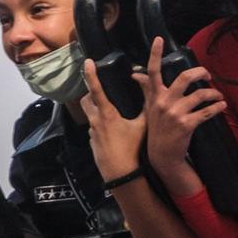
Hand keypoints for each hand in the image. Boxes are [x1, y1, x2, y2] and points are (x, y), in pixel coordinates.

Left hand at [81, 60, 147, 182]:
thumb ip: (147, 107)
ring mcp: (92, 133)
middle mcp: (95, 121)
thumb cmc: (132, 149)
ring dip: (96, 110)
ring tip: (112, 112)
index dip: (91, 74)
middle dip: (90, 93)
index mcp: (107, 114)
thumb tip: (151, 90)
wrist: (121, 174)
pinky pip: (94, 129)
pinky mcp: (92, 143)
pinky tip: (114, 132)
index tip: (88, 62)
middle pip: (86, 101)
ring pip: (90, 115)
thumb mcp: (143, 126)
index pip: (96, 89)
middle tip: (101, 89)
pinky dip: (101, 126)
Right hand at [135, 38, 225, 177]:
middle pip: (185, 77)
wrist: (162, 155)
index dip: (154, 54)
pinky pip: (207, 111)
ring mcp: (176, 114)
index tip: (159, 39)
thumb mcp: (149, 107)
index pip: (153, 72)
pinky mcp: (187, 124)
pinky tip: (222, 106)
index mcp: (156, 96)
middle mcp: (164, 103)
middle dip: (201, 72)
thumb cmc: (157, 128)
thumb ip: (146, 89)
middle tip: (208, 75)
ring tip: (218, 96)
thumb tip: (136, 73)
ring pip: (200, 95)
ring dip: (214, 93)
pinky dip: (217, 107)